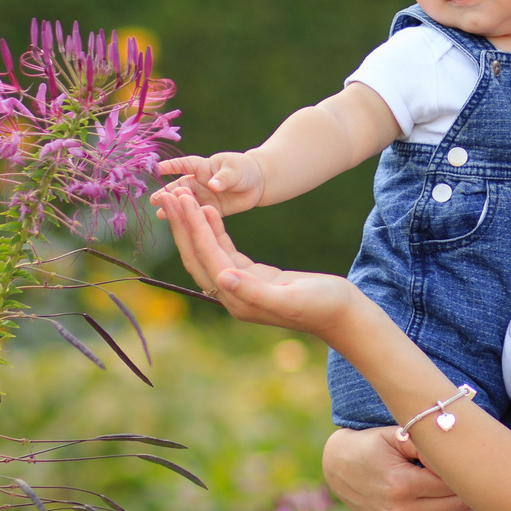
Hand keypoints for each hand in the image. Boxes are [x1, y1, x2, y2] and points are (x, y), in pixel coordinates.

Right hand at [154, 149, 267, 214]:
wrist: (258, 183)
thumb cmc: (244, 170)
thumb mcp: (235, 170)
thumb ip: (223, 178)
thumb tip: (212, 185)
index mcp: (204, 167)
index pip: (184, 164)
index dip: (171, 166)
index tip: (156, 168)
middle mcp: (200, 182)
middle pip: (181, 187)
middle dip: (168, 193)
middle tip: (154, 200)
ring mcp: (205, 196)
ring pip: (186, 202)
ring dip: (174, 207)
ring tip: (160, 214)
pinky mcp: (212, 209)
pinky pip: (199, 214)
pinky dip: (189, 218)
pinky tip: (178, 224)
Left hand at [154, 182, 361, 336]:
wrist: (344, 315)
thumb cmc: (323, 306)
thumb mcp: (291, 297)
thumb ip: (254, 291)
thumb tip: (222, 277)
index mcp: (238, 299)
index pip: (208, 258)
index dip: (193, 229)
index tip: (181, 200)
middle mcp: (233, 294)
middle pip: (198, 255)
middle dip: (182, 224)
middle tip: (167, 194)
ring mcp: (242, 285)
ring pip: (208, 251)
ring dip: (194, 225)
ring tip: (180, 197)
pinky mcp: (253, 276)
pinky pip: (225, 250)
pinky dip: (215, 230)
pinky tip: (209, 212)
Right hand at [323, 426, 480, 510]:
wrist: (340, 466)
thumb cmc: (374, 446)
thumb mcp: (397, 434)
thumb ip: (427, 442)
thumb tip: (458, 451)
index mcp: (402, 484)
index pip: (453, 486)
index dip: (470, 477)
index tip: (479, 469)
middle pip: (455, 510)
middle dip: (475, 498)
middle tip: (486, 487)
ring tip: (479, 506)